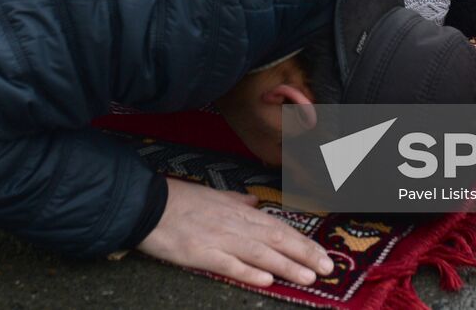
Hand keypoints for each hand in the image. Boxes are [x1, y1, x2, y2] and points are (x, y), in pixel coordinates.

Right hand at [137, 178, 333, 287]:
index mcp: (238, 211)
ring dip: (286, 266)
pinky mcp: (201, 254)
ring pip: (260, 253)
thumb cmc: (179, 199)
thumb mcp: (212, 195)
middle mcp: (234, 224)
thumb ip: (235, 200)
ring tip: (308, 277)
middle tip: (327, 268)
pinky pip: (230, 264)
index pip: (278, 227)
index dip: (302, 242)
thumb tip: (253, 202)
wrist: (148, 204)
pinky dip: (249, 272)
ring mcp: (219, 239)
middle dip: (304, 254)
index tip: (322, 254)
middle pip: (276, 240)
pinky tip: (266, 280)